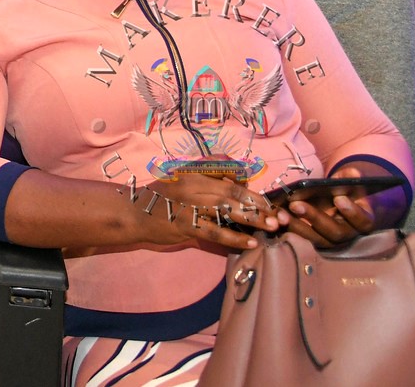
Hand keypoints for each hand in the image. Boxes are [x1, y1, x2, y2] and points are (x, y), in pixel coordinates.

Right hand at [130, 175, 278, 254]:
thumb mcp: (183, 177)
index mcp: (193, 173)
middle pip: (232, 194)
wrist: (134, 213)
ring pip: (227, 211)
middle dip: (259, 205)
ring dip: (252, 219)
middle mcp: (192, 186)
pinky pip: (215, 233)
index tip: (269, 200)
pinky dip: (234, 238)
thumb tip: (241, 176)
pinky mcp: (186, 226)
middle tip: (280, 216)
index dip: (251, 188)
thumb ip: (209, 173)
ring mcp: (189, 206)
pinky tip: (251, 243)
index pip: (228, 176)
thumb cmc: (161, 196)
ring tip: (272, 227)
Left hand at [280, 165, 386, 248]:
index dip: (352, 211)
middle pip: (334, 232)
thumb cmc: (346, 190)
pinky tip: (274, 216)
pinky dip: (287, 228)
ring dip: (296, 226)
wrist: (338, 201)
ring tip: (280, 212)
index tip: (339, 198)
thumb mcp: (351, 182)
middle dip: (314, 217)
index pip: (362, 220)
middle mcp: (348, 234)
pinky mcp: (313, 240)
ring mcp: (330, 240)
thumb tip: (352, 174)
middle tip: (295, 204)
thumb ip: (352, 178)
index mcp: (363, 220)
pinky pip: (300, 238)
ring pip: (315, 238)